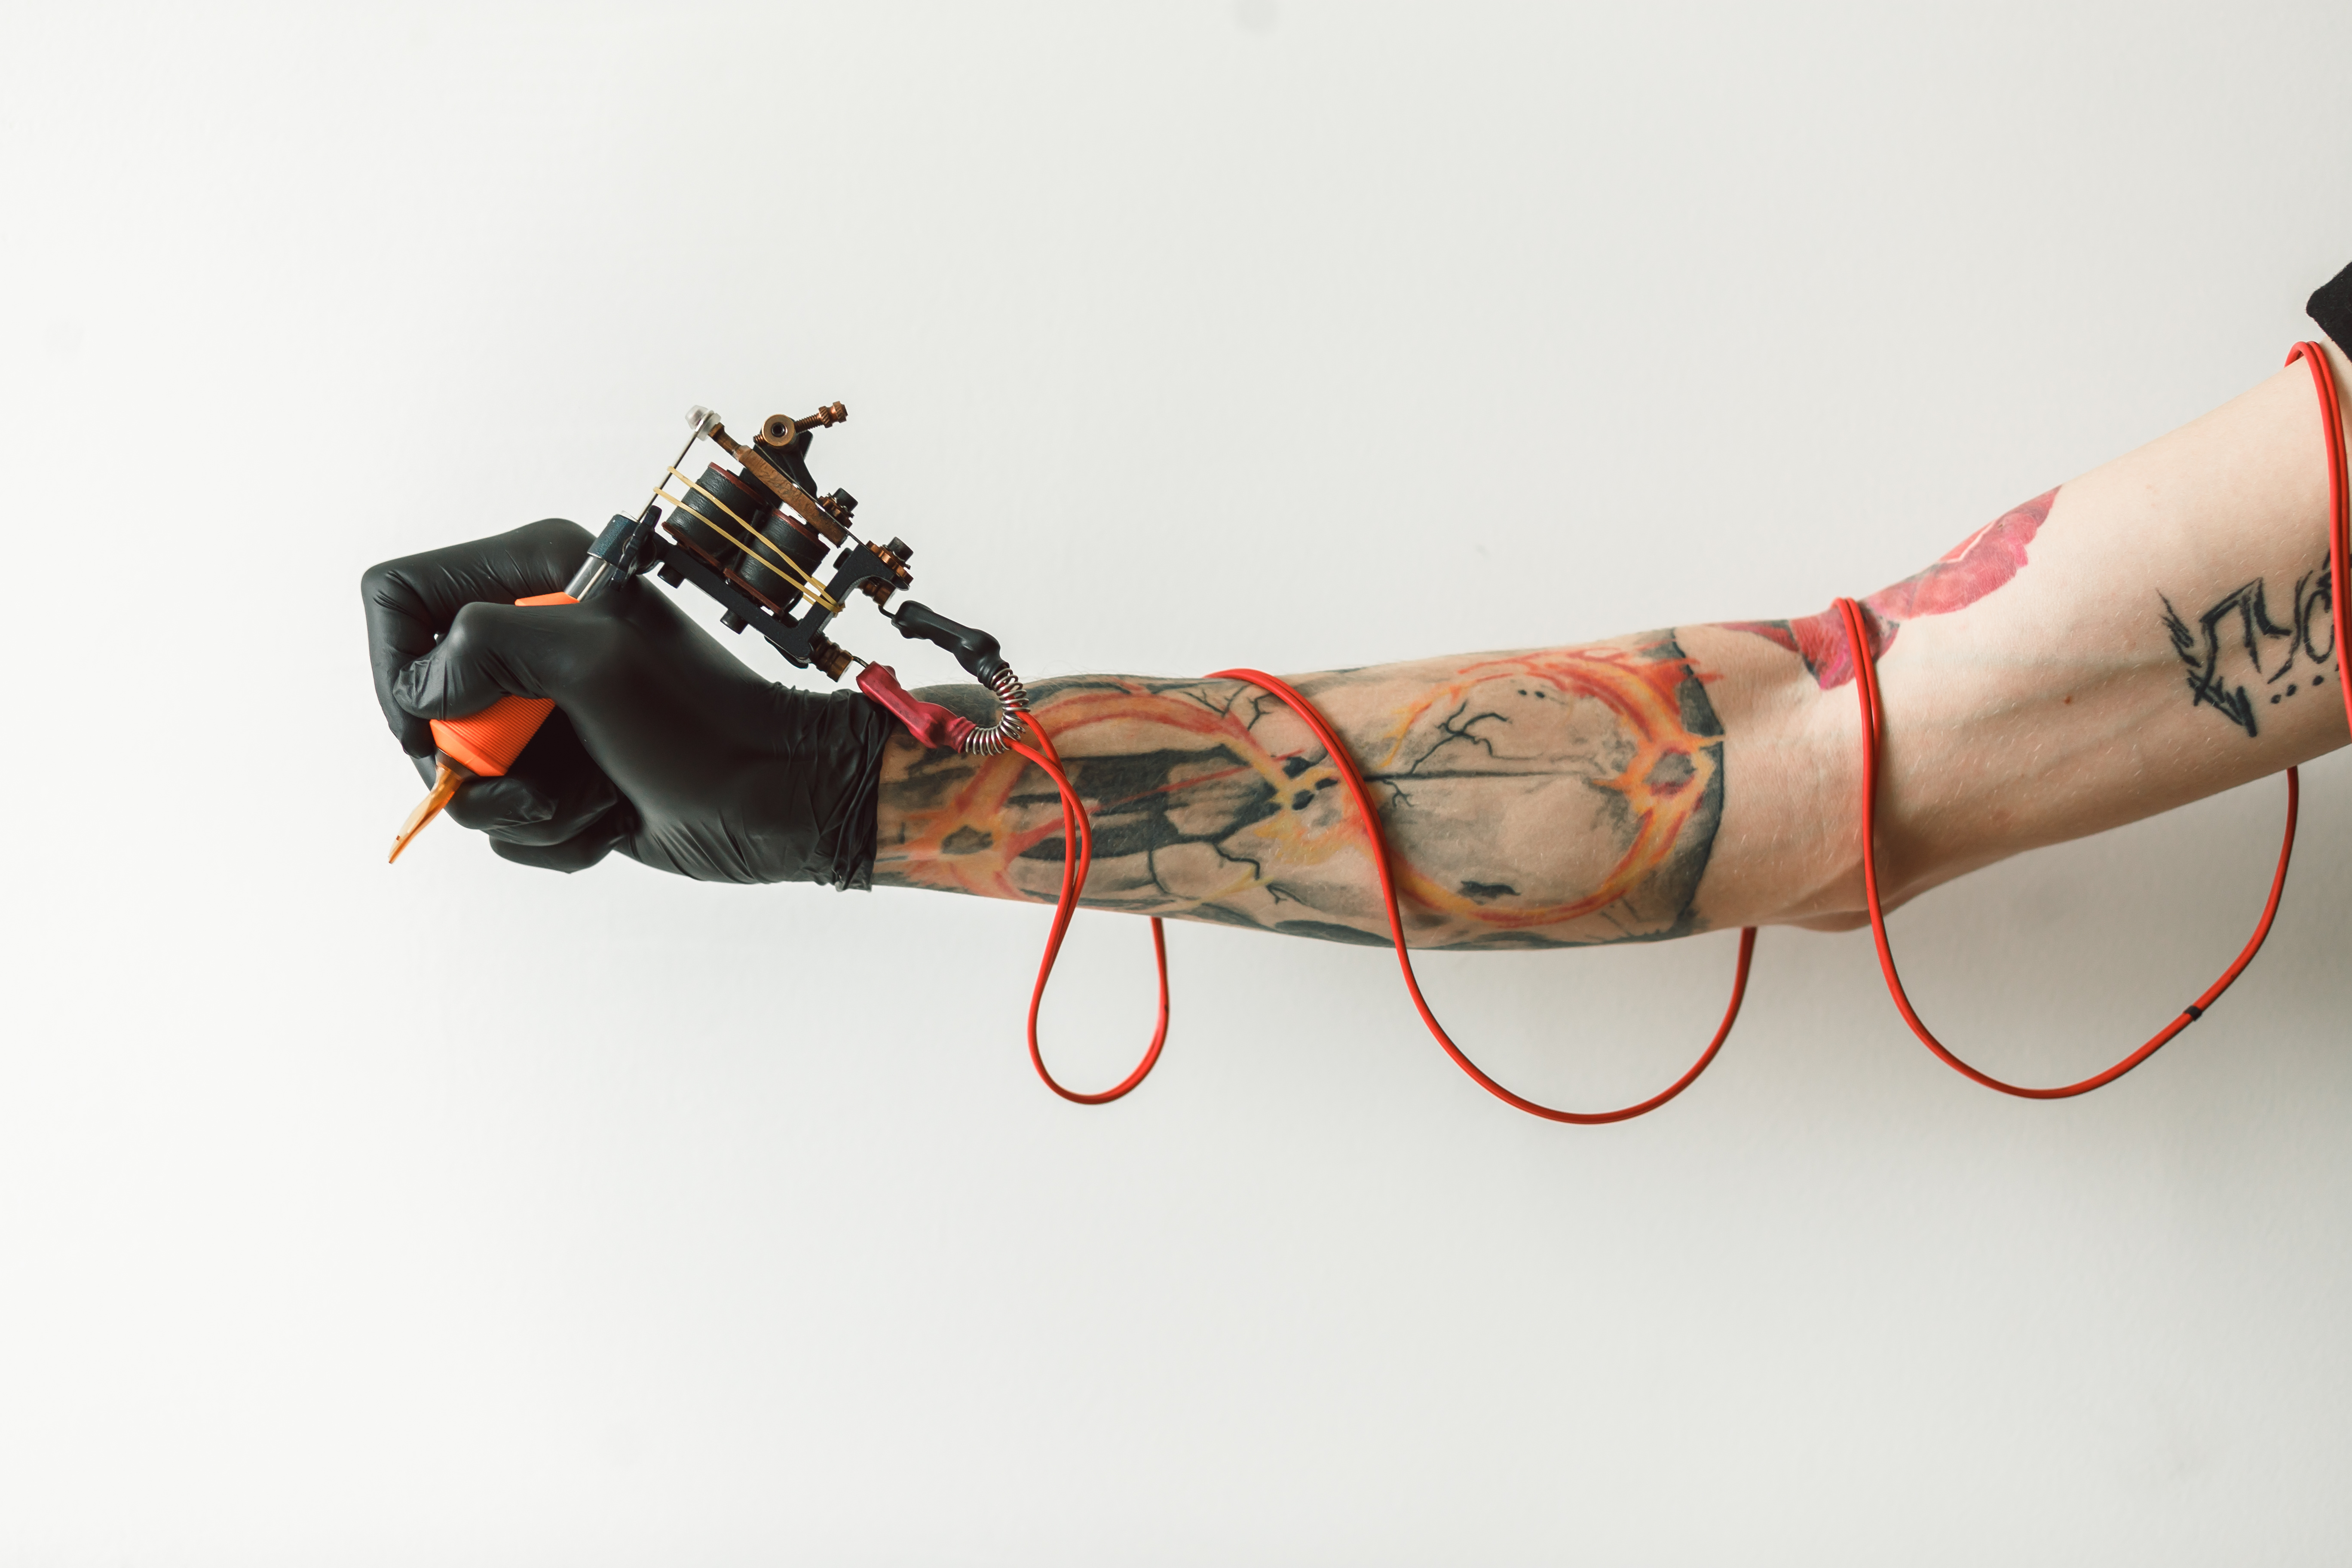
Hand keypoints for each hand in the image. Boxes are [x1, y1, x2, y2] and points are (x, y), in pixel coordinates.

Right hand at [362, 520, 895, 882]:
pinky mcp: (556, 771)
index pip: (397, 596)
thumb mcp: (593, 660)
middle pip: (418, 705)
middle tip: (544, 773)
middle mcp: (529, 637)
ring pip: (460, 776)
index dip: (399, 668)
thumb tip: (426, 692)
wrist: (775, 799)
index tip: (438, 722)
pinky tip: (611, 815)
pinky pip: (502, 820)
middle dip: (478, 763)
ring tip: (597, 792)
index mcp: (534, 574)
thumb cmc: (701, 723)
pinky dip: (553, 834)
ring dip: (525, 808)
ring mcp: (540, 709)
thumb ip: (486, 645)